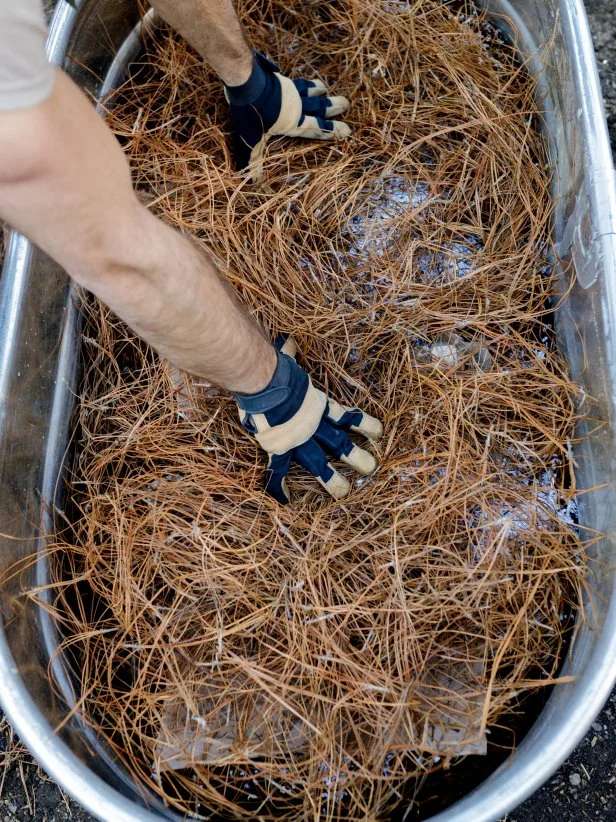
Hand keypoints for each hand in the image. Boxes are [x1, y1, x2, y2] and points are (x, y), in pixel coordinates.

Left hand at [225, 52, 350, 181]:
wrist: (247, 83)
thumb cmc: (251, 114)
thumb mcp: (252, 140)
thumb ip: (255, 159)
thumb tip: (254, 182)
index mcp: (293, 124)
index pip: (317, 129)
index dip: (332, 131)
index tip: (347, 131)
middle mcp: (296, 108)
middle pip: (319, 108)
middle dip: (333, 107)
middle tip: (346, 104)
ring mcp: (291, 93)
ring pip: (310, 93)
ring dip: (320, 91)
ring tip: (327, 89)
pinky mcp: (283, 81)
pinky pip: (298, 82)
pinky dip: (306, 83)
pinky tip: (308, 81)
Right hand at [234, 337, 382, 503]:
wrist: (264, 381)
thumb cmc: (274, 368)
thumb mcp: (286, 360)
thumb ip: (289, 354)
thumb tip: (289, 342)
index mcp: (317, 404)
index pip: (346, 417)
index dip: (363, 425)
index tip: (378, 432)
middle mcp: (312, 425)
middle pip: (340, 444)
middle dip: (357, 457)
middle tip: (372, 468)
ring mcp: (297, 438)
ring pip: (319, 462)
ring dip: (332, 479)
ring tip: (346, 493)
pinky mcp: (279, 447)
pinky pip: (278, 469)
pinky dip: (279, 484)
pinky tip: (284, 499)